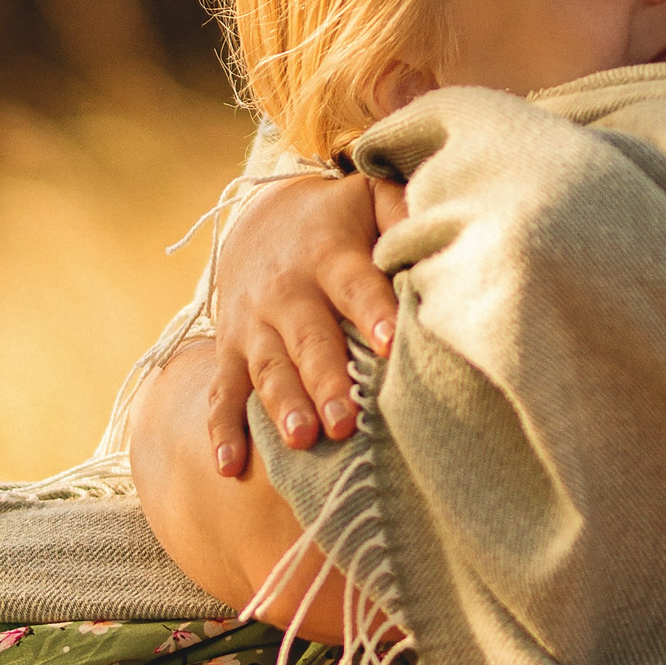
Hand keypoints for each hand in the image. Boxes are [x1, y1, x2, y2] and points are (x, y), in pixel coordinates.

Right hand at [206, 172, 407, 475]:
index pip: (355, 285)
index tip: (392, 342)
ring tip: (300, 440)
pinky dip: (222, 429)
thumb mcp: (370, 198)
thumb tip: (443, 229)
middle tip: (346, 421)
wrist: (260, 218)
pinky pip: (222, 391)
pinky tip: (230, 466)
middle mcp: (288, 292)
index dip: (373, 312)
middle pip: (309, 340)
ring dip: (282, 406)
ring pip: (268, 369)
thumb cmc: (338, 220)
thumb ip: (404, 213)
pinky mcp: (230, 349)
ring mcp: (254, 324)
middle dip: (325, 380)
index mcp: (329, 255)